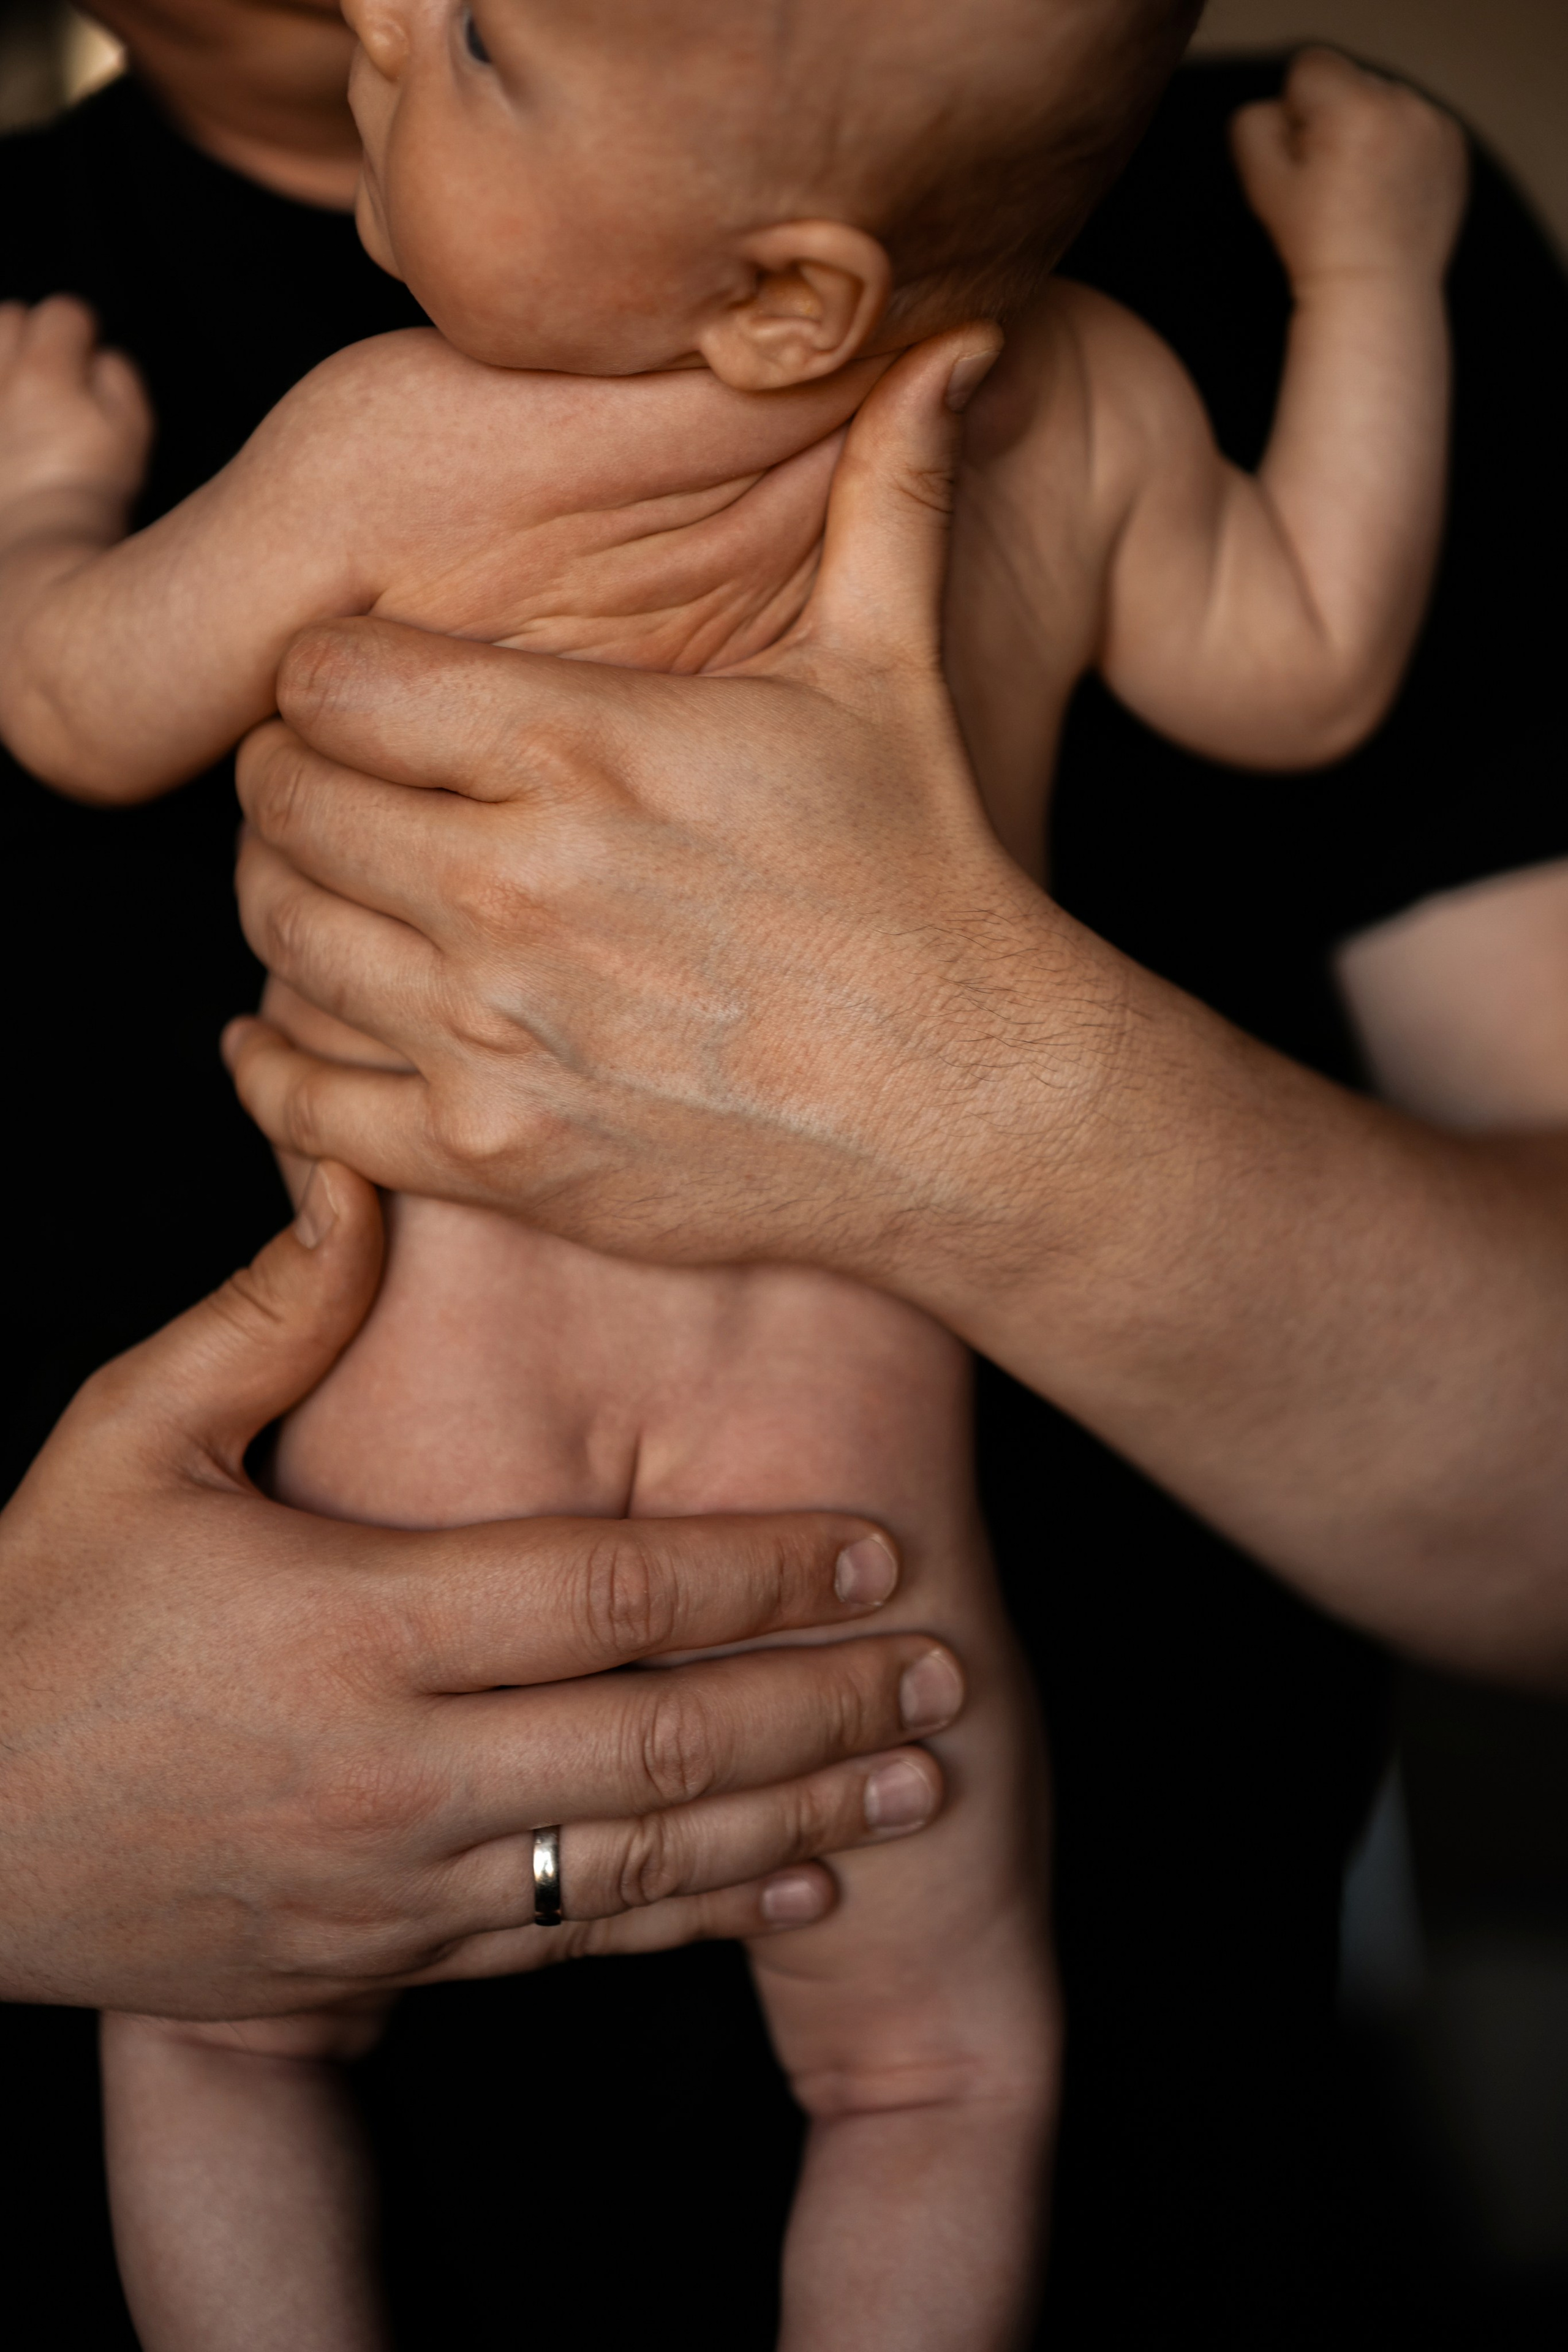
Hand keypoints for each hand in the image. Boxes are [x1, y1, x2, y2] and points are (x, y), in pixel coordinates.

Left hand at [0, 295, 150, 526]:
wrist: (39, 548)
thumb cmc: (88, 495)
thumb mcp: (131, 435)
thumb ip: (120, 382)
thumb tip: (103, 359)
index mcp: (48, 373)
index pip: (64, 314)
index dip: (81, 334)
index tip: (87, 358)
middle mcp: (0, 381)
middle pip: (9, 318)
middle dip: (31, 336)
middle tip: (50, 373)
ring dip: (5, 363)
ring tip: (20, 395)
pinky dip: (0, 403)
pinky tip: (12, 427)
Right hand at [0, 1165, 956, 2018]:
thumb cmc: (35, 1618)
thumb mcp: (127, 1441)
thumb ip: (266, 1317)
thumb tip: (358, 1173)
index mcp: (354, 1622)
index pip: (610, 1595)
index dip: (761, 1573)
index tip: (876, 1549)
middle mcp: (394, 1765)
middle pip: (662, 1740)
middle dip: (825, 1704)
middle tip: (949, 1670)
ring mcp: (392, 1882)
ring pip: (640, 1866)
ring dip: (794, 1822)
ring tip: (914, 1787)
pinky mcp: (375, 1962)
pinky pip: (565, 1949)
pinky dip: (690, 1921)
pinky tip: (786, 1890)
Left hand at [225, 326, 1082, 1309]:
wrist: (968, 1102)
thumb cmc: (926, 883)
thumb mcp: (891, 676)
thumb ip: (888, 499)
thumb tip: (958, 338)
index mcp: (582, 746)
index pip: (326, 679)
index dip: (325, 679)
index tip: (360, 696)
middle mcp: (512, 884)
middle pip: (280, 803)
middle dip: (292, 787)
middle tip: (334, 792)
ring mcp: (495, 1028)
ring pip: (279, 940)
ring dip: (288, 910)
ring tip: (332, 895)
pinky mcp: (496, 1152)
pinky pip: (302, 1105)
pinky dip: (273, 1069)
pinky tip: (283, 1034)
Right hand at [1230, 48, 1466, 288]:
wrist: (1376, 293)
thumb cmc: (1317, 245)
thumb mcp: (1262, 184)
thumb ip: (1254, 126)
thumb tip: (1279, 110)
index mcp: (1351, 108)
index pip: (1310, 67)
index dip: (1296, 113)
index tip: (1304, 158)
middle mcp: (1401, 106)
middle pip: (1350, 81)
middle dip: (1334, 118)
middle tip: (1331, 181)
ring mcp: (1433, 125)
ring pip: (1384, 101)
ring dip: (1368, 130)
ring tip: (1360, 189)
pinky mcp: (1453, 146)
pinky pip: (1416, 124)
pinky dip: (1400, 149)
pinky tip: (1386, 193)